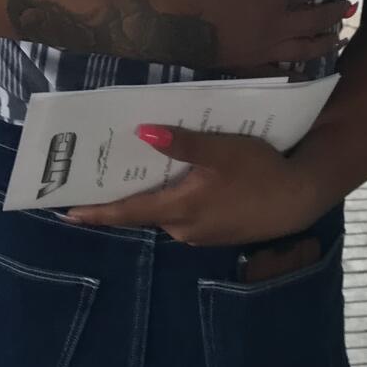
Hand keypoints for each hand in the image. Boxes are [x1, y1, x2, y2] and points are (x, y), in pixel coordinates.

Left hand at [65, 125, 328, 244]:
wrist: (298, 197)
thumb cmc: (260, 170)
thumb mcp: (222, 150)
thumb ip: (183, 144)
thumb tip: (143, 133)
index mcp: (181, 209)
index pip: (128, 214)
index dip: (97, 213)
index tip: (68, 213)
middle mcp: (185, 228)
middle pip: (144, 212)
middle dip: (122, 198)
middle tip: (98, 178)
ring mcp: (201, 232)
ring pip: (165, 213)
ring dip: (151, 196)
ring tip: (138, 170)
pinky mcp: (216, 230)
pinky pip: (184, 214)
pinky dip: (174, 199)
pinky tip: (180, 180)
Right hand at [145, 0, 353, 70]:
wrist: (164, 24)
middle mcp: (276, 26)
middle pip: (315, 20)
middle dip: (336, 12)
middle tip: (351, 6)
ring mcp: (261, 49)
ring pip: (303, 49)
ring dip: (324, 43)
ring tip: (337, 40)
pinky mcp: (245, 64)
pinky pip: (277, 72)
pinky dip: (294, 72)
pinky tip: (299, 72)